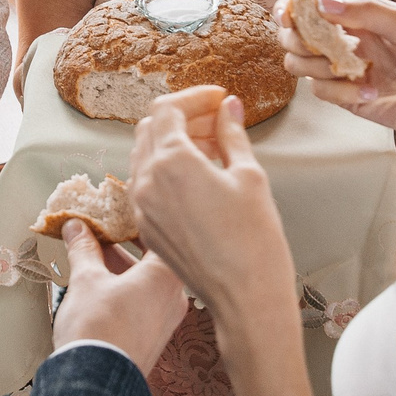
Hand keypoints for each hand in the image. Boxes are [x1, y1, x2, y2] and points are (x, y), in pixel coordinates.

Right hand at [54, 222, 188, 377]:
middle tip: (102, 228)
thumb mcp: (86, 280)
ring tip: (91, 254)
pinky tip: (99, 282)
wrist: (95, 383)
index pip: (160, 233)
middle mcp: (175, 296)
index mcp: (167, 275)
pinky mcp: (154, 337)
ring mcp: (167, 319)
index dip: (138, 217)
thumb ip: (83, 249)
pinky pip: (144, 301)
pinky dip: (125, 287)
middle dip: (124, 242)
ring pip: (147, 280)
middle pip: (153, 257)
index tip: (121, 208)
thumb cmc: (98, 330)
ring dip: (121, 266)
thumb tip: (76, 228)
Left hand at [129, 88, 299, 328]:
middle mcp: (146, 182)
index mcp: (170, 162)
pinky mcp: (147, 228)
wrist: (244, 297)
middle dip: (183, 117)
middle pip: (151, 128)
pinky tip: (197, 176)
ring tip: (210, 148)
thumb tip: (228, 108)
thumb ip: (232, 135)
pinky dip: (165, 170)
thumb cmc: (254, 240)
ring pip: (145, 156)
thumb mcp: (249, 176)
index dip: (194, 97)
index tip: (219, 99)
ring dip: (172, 142)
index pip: (168, 109)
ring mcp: (141, 208)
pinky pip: (146, 185)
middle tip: (217, 121)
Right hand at [275, 0, 395, 133]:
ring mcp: (340, 69)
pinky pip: (322, 92)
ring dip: (317, 66)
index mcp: (351, 16)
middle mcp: (339, 40)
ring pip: (298, 65)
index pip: (307, 7)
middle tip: (319, 45)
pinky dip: (342, 92)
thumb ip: (366, 10)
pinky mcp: (346, 96)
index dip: (289, 8)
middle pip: (291, 37)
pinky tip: (371, 90)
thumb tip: (323, 4)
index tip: (287, 13)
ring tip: (351, 69)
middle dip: (297, 39)